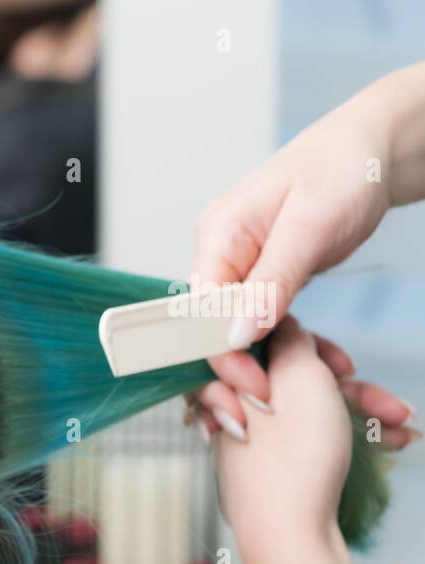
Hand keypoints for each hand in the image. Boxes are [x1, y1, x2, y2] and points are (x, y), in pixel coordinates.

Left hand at [187, 326, 417, 449]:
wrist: (289, 540)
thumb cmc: (293, 458)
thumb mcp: (299, 377)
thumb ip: (290, 341)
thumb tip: (279, 323)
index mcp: (226, 383)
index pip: (266, 346)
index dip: (312, 349)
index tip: (343, 366)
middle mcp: (232, 412)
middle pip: (296, 382)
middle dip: (351, 390)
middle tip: (391, 406)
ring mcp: (248, 444)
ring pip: (310, 413)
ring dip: (361, 415)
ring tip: (403, 428)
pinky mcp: (269, 472)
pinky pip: (308, 442)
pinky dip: (347, 440)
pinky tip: (387, 444)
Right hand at [189, 63, 424, 434]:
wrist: (373, 148)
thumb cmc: (344, 171)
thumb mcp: (310, 227)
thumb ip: (270, 283)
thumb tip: (235, 336)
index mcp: (216, 235)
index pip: (198, 311)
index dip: (220, 355)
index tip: (254, 388)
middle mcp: (219, 253)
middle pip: (207, 327)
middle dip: (232, 369)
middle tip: (265, 406)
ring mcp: (239, 266)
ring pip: (232, 329)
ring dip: (257, 362)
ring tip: (284, 395)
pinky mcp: (262, 277)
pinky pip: (257, 321)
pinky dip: (275, 346)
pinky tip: (298, 367)